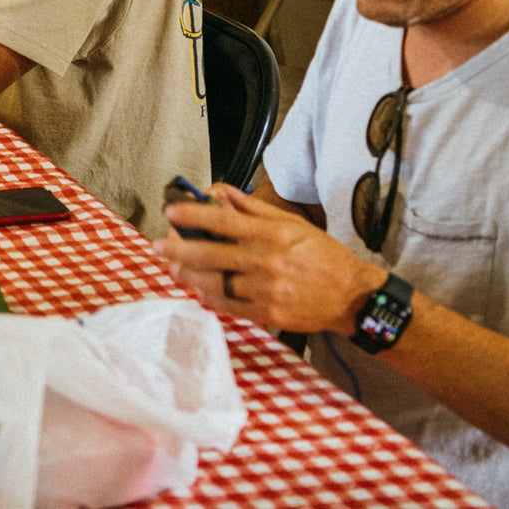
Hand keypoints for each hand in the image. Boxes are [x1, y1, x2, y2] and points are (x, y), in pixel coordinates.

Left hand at [155, 184, 386, 334]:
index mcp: (272, 234)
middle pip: (211, 254)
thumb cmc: (321, 255)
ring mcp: (266, 290)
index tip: (171, 212)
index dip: (193, 216)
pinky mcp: (268, 314)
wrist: (351, 296)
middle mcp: (266, 261)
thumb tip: (220, 194)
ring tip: (172, 268)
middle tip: (156, 246)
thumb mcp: (292, 223)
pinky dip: (210, 298)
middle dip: (177, 249)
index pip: (223, 222)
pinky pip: (229, 306)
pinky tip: (198, 289)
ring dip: (188, 276)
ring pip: (215, 283)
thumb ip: (253, 209)